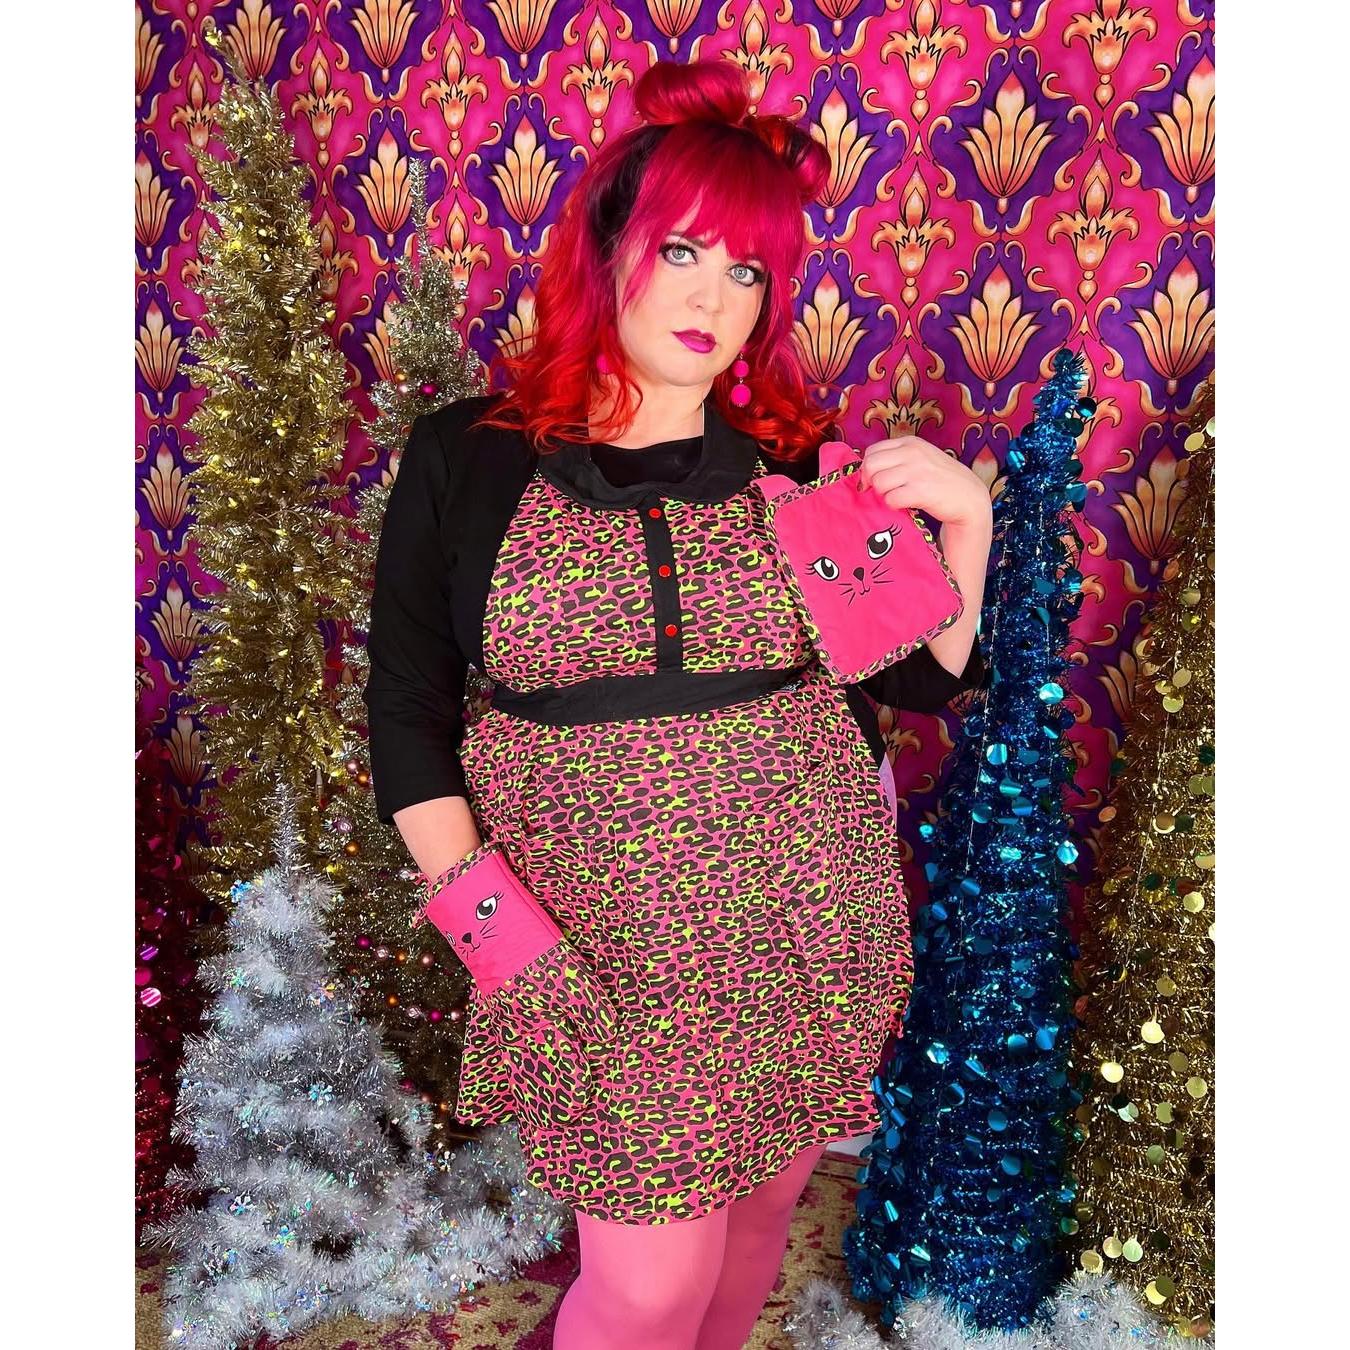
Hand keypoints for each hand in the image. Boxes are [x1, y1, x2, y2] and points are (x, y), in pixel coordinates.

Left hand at [857, 435, 990, 528]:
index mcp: (911, 443)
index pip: (872, 451)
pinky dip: (894, 505)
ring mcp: (917, 471)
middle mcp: (913, 453)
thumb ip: (897, 459)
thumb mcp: (921, 459)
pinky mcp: (920, 491)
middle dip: (871, 481)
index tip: (873, 481)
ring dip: (884, 494)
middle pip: (871, 465)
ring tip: (898, 496)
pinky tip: (906, 504)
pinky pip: (890, 499)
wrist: (969, 498)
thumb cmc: (941, 480)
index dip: (867, 468)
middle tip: (883, 491)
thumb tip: (866, 471)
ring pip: (878, 483)